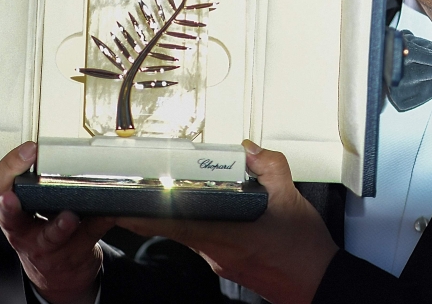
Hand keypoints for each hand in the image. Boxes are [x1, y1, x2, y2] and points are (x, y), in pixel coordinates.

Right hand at [0, 142, 114, 303]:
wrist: (57, 271)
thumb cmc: (42, 229)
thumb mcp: (32, 207)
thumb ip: (39, 181)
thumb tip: (65, 148)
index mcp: (11, 209)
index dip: (8, 167)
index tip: (29, 150)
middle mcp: (21, 230)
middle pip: (9, 218)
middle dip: (9, 207)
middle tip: (11, 198)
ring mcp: (44, 246)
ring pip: (49, 236)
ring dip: (58, 226)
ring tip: (68, 217)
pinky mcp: (71, 254)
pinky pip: (87, 237)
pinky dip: (99, 223)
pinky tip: (108, 214)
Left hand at [118, 141, 338, 303]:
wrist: (315, 282)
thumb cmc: (302, 247)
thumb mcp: (291, 195)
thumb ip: (268, 165)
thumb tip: (249, 150)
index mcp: (225, 230)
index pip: (169, 222)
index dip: (138, 213)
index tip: (116, 203)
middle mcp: (214, 249)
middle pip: (171, 226)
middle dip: (150, 208)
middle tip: (132, 189)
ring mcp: (218, 260)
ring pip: (186, 233)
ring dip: (175, 215)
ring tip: (172, 192)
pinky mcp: (225, 265)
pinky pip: (202, 240)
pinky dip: (198, 224)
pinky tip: (210, 212)